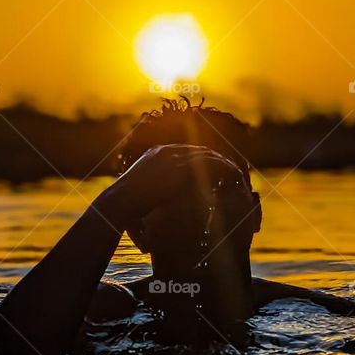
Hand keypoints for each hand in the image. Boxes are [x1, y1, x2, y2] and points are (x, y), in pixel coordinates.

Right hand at [98, 144, 244, 228]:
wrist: (121, 201)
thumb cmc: (127, 203)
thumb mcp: (140, 191)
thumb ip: (153, 189)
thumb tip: (159, 198)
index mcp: (155, 154)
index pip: (184, 152)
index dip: (200, 159)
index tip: (212, 167)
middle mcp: (166, 151)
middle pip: (198, 150)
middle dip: (214, 159)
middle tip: (228, 168)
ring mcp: (173, 156)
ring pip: (206, 155)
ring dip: (221, 163)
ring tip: (234, 172)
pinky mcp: (180, 166)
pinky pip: (208, 163)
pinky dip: (222, 167)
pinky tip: (231, 174)